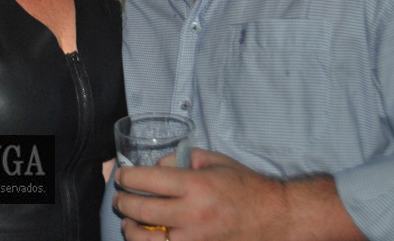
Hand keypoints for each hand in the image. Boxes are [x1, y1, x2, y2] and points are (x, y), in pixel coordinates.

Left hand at [114, 149, 289, 240]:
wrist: (274, 218)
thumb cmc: (245, 187)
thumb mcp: (215, 161)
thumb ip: (183, 160)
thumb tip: (157, 167)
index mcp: (196, 186)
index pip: (149, 181)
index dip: (128, 178)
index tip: (121, 176)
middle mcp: (193, 214)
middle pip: (143, 211)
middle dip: (124, 203)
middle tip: (119, 198)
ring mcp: (195, 240)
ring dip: (132, 230)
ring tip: (128, 223)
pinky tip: (149, 238)